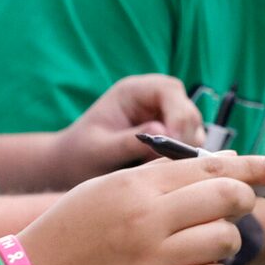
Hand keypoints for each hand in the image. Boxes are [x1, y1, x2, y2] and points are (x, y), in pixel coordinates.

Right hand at [16, 152, 264, 264]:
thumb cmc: (72, 230)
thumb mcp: (107, 188)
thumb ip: (162, 175)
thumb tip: (222, 162)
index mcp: (136, 187)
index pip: (211, 168)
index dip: (252, 166)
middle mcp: (146, 220)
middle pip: (226, 200)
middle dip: (243, 202)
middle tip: (233, 210)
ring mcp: (149, 261)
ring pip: (223, 241)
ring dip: (226, 242)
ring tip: (206, 245)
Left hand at [40, 74, 205, 184]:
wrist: (71, 168)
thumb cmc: (79, 155)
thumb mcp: (99, 150)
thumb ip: (128, 142)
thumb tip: (163, 134)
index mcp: (133, 91)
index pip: (168, 91)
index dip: (178, 115)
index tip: (176, 144)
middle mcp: (153, 99)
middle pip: (187, 109)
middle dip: (186, 135)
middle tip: (177, 164)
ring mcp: (164, 117)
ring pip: (193, 128)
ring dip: (187, 149)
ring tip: (167, 171)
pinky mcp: (170, 136)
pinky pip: (189, 145)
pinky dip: (184, 159)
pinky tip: (168, 174)